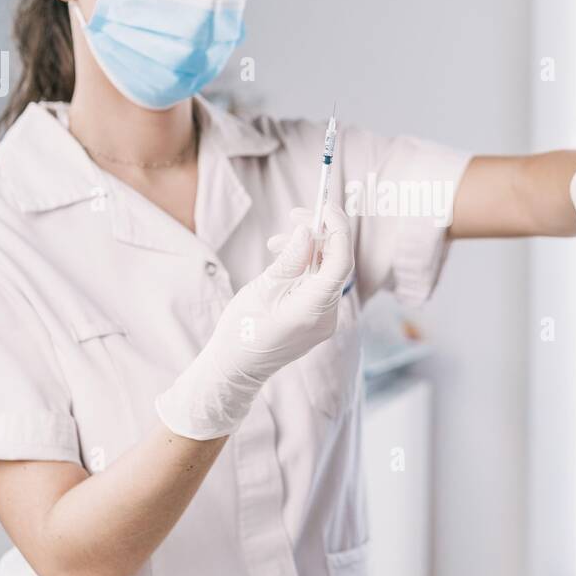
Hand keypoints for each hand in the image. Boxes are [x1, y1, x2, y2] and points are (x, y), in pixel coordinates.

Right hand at [155, 203, 354, 438]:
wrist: (234, 369)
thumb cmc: (241, 331)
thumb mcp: (262, 289)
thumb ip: (290, 259)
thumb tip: (309, 231)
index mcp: (313, 309)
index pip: (340, 262)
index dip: (337, 230)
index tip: (324, 207)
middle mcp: (326, 316)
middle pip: (335, 265)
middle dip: (319, 235)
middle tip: (295, 215)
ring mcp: (323, 321)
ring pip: (326, 273)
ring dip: (307, 250)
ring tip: (275, 242)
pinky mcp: (316, 321)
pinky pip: (318, 286)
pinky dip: (305, 268)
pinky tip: (283, 259)